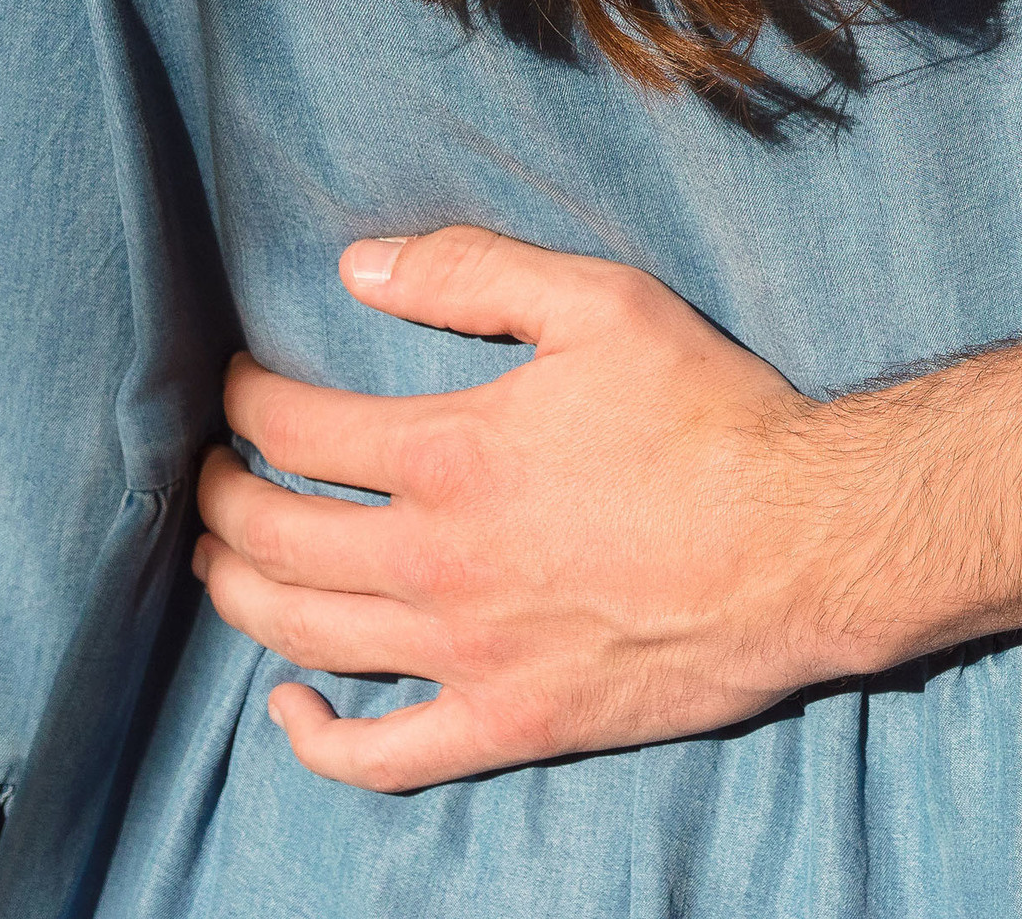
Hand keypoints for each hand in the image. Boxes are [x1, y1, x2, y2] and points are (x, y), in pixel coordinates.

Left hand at [193, 227, 856, 790]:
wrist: (805, 544)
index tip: (240, 386)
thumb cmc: (714, 417)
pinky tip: (290, 707)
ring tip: (227, 557)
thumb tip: (356, 266)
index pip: (291, 427)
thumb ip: (473, 273)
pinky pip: (378, 756)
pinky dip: (312, 739)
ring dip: (237, 592)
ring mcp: (465, 653)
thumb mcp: (604, 304)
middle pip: (268, 534)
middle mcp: (435, 561)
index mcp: (448, 454)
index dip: (244, 400)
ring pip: (299, 633)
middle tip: (216, 471)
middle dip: (219, 494)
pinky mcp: (508, 722)